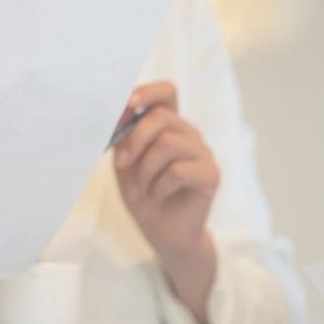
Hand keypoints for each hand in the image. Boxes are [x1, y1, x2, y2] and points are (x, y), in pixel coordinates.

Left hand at [112, 82, 218, 258]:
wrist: (161, 232)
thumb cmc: (143, 194)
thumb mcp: (124, 162)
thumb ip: (121, 137)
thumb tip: (113, 113)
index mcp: (168, 125)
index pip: (166, 92)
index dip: (147, 91)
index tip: (127, 103)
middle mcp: (188, 133)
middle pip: (161, 117)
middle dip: (134, 140)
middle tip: (121, 164)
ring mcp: (202, 152)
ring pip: (168, 142)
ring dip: (145, 169)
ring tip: (142, 188)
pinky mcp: (211, 174)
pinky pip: (179, 170)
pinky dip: (160, 185)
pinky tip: (158, 195)